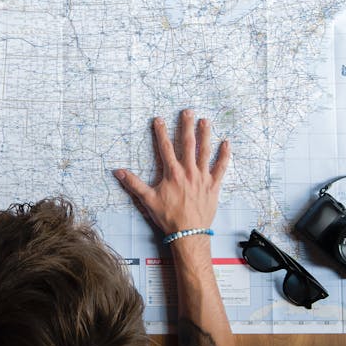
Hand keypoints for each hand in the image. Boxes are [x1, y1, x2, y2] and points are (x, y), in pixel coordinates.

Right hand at [113, 110, 229, 233]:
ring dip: (205, 135)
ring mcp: (203, 177)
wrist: (188, 233)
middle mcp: (189, 171)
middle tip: (187, 112)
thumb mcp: (147, 200)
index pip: (165, 147)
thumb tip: (118, 171)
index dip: (161, 132)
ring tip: (205, 121)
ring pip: (205, 151)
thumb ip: (133, 183)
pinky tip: (227, 143)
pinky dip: (224, 155)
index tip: (159, 119)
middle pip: (188, 144)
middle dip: (186, 126)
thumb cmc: (168, 217)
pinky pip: (221, 168)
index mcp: (172, 173)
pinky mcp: (213, 185)